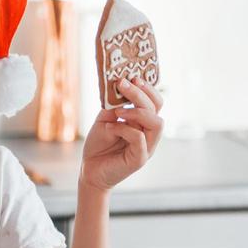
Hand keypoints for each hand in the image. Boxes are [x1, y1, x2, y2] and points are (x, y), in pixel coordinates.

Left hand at [80, 76, 163, 191]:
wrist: (90, 170)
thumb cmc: (99, 145)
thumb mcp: (105, 119)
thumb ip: (114, 106)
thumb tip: (119, 87)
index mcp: (144, 123)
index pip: (156, 102)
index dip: (148, 88)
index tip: (132, 77)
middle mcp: (149, 134)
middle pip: (157, 108)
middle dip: (141, 94)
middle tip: (123, 84)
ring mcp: (147, 147)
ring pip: (156, 124)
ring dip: (137, 112)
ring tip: (118, 111)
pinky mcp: (139, 159)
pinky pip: (139, 139)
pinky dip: (125, 129)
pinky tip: (110, 128)